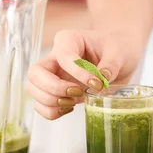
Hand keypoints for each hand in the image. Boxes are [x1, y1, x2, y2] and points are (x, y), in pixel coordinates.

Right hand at [26, 30, 140, 119]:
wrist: (118, 59)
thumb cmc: (116, 49)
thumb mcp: (120, 52)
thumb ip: (111, 63)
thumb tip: (102, 78)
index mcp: (68, 40)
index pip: (63, 56)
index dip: (77, 72)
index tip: (96, 83)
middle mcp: (54, 57)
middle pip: (35, 73)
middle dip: (54, 88)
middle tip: (77, 93)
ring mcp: (52, 75)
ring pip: (33, 90)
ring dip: (51, 102)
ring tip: (74, 102)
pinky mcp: (54, 92)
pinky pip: (41, 105)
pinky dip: (52, 112)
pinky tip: (70, 107)